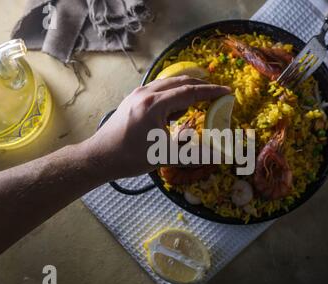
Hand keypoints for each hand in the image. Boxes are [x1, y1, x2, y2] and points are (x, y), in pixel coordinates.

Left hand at [84, 76, 230, 179]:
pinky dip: (173, 95)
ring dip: (186, 90)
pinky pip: (159, 90)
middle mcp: (147, 93)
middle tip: (217, 94)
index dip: (211, 92)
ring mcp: (138, 94)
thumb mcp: (165, 156)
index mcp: (155, 104)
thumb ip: (193, 154)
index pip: (190, 92)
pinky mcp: (133, 99)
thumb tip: (218, 156)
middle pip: (181, 82)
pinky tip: (176, 110)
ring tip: (198, 102)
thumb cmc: (131, 157)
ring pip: (169, 84)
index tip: (227, 92)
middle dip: (201, 87)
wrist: (100, 157)